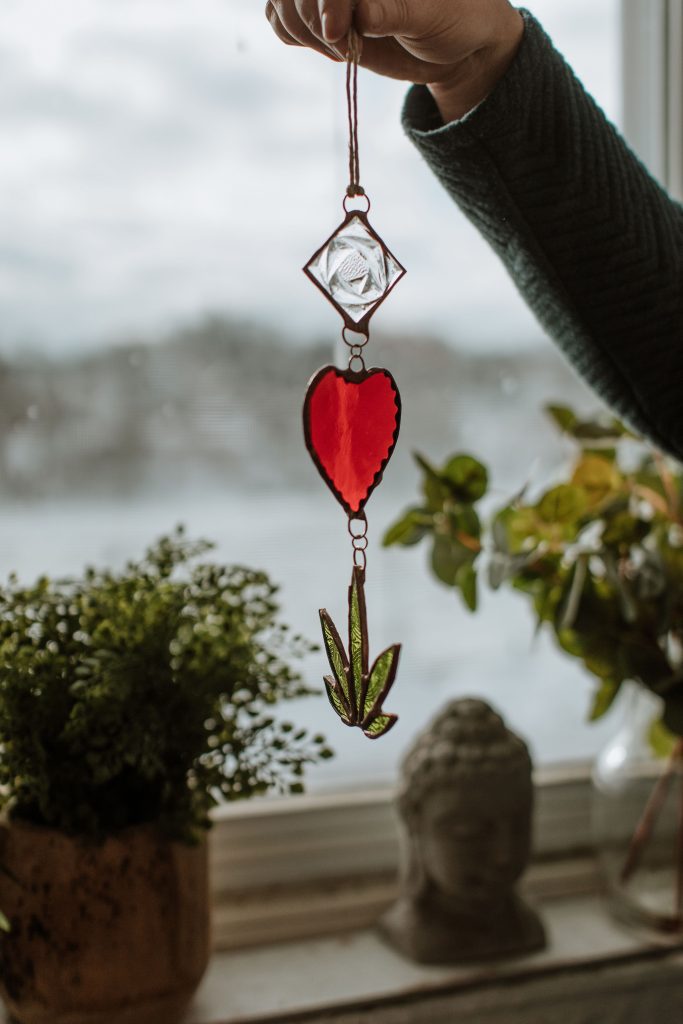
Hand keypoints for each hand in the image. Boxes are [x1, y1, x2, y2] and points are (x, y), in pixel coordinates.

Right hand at [265, 0, 523, 122]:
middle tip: (341, 47)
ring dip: (301, 30)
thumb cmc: (453, 22)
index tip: (337, 31)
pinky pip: (278, 18)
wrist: (454, 48)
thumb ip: (393, 12)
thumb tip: (360, 13)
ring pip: (281, 1)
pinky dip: (292, 35)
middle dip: (310, 17)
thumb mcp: (429, 17)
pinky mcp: (319, 14)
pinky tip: (329, 48)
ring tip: (341, 50)